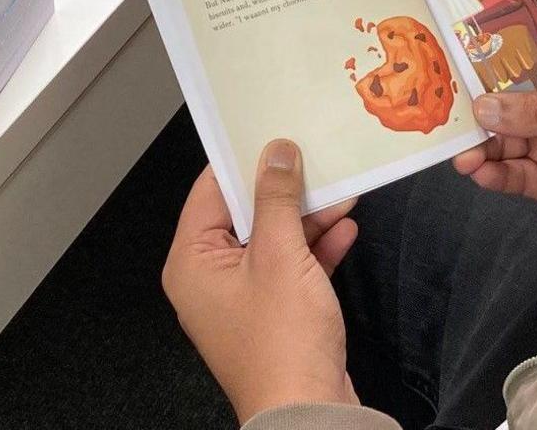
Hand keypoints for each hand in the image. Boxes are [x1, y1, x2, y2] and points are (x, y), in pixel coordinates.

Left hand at [163, 141, 360, 423]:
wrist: (307, 410)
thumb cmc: (281, 346)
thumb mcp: (281, 255)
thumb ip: (277, 198)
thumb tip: (275, 154)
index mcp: (191, 262)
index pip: (209, 192)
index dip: (241, 161)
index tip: (270, 135)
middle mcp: (209, 279)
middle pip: (244, 214)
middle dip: (283, 189)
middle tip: (312, 158)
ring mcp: (242, 297)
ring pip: (272, 239)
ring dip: (306, 217)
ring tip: (340, 190)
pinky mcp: (273, 313)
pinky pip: (291, 266)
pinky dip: (316, 247)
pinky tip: (344, 228)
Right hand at [457, 72, 536, 242]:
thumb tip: (486, 107)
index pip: (520, 71)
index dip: (487, 73)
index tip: (451, 75)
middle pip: (504, 112)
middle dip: (477, 120)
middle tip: (449, 129)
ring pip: (505, 147)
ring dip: (482, 151)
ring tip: (465, 158)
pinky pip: (516, 178)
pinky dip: (496, 177)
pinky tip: (483, 175)